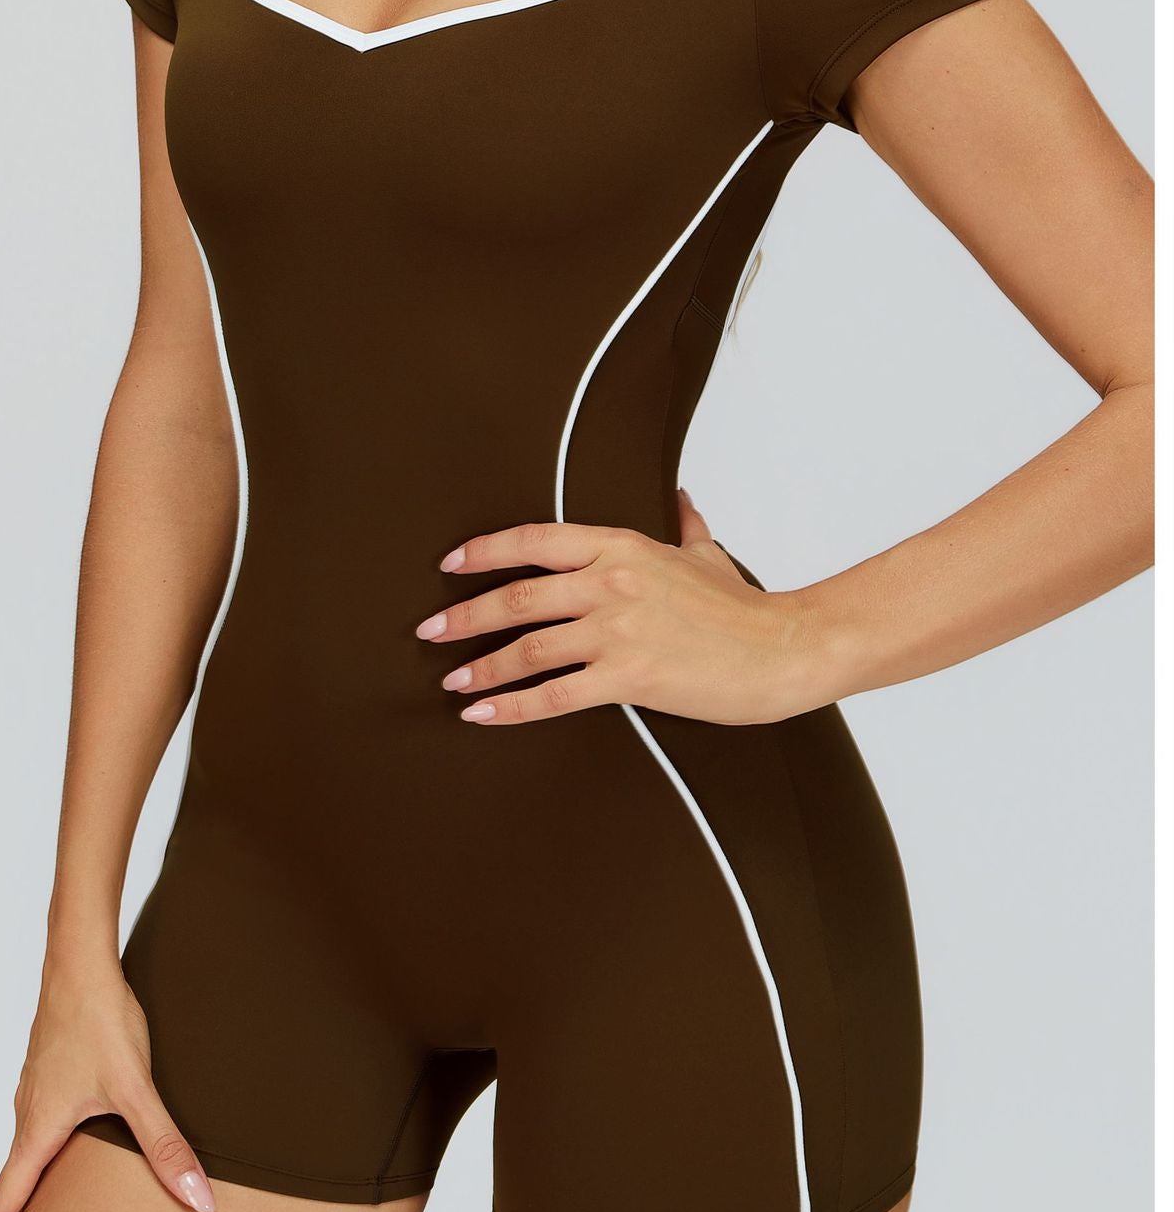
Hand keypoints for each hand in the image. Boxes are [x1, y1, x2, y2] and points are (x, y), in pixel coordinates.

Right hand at [0, 958, 214, 1211]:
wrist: (82, 962)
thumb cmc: (101, 1020)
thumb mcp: (137, 1089)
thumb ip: (166, 1146)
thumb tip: (198, 1198)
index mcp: (38, 1130)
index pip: (4, 1204)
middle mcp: (29, 1115)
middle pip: (14, 1185)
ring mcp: (37, 1092)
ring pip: (28, 1154)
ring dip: (29, 1191)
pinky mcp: (51, 1073)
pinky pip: (41, 1127)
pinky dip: (45, 1156)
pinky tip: (68, 1153)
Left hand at [416, 489, 827, 727]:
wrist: (782, 649)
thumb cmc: (744, 607)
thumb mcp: (706, 553)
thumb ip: (685, 523)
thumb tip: (681, 496)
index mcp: (622, 545)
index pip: (535, 540)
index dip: (486, 551)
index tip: (451, 564)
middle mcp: (611, 582)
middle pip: (518, 594)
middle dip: (465, 614)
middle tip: (430, 629)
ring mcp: (617, 630)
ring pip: (528, 647)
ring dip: (481, 665)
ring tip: (452, 679)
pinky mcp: (628, 676)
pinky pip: (554, 696)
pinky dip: (511, 707)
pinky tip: (483, 714)